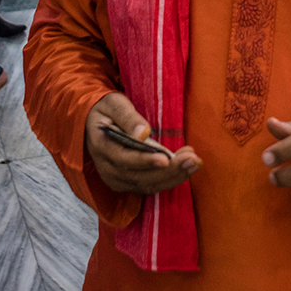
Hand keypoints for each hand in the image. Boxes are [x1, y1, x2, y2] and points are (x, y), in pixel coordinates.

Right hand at [86, 92, 200, 195]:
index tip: (166, 158)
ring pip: (148, 185)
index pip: (124, 160)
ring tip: (195, 162)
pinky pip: (151, 185)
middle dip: (169, 170)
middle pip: (140, 177)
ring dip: (174, 176)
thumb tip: (143, 132)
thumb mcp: (113, 104)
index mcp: (101, 147)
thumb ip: (127, 117)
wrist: (95, 124)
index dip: (145, 161)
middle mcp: (108, 169)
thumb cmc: (106, 109)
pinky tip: (187, 167)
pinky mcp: (128, 182)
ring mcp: (117, 179)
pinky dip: (171, 178)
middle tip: (192, 159)